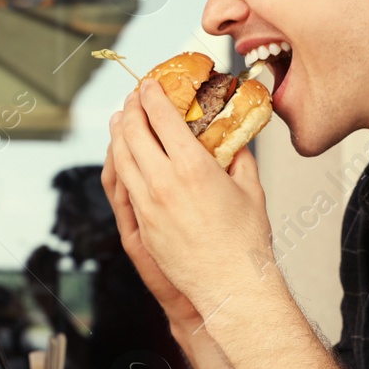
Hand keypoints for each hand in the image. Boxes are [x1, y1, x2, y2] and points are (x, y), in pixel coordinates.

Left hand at [106, 80, 277, 328]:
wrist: (231, 285)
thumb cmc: (246, 242)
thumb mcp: (251, 189)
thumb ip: (239, 159)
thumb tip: (234, 140)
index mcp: (193, 167)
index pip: (162, 118)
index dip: (152, 95)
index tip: (149, 83)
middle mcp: (163, 183)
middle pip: (133, 133)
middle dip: (130, 109)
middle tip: (133, 97)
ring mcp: (148, 205)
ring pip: (120, 158)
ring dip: (117, 134)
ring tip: (120, 120)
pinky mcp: (142, 225)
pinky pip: (122, 186)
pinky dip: (119, 164)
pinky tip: (122, 158)